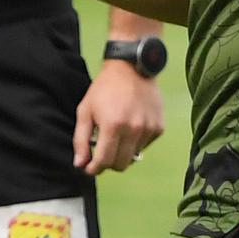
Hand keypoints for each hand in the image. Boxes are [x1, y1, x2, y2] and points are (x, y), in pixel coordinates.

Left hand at [74, 55, 164, 174]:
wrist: (131, 67)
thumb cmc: (104, 89)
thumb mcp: (85, 111)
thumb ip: (81, 140)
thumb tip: (79, 164)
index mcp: (113, 126)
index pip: (104, 161)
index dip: (93, 169)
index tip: (89, 168)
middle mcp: (133, 129)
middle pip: (121, 165)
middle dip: (108, 164)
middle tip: (102, 154)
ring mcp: (148, 129)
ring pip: (133, 157)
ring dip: (122, 152)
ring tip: (117, 134)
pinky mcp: (159, 127)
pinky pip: (144, 146)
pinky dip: (135, 143)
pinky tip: (130, 126)